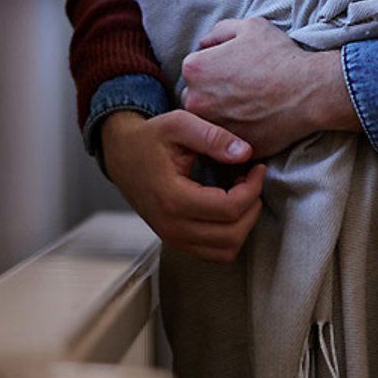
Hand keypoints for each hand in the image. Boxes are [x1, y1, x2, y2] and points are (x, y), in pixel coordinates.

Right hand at [99, 110, 266, 262]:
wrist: (121, 154)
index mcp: (172, 198)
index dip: (252, 188)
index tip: (257, 168)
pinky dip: (230, 235)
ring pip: (225, 250)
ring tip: (241, 195)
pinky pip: (213, 253)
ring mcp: (172, 237)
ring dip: (243, 224)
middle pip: (232, 234)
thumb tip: (245, 153)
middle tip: (251, 181)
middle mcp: (171, 225)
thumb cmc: (149, 139)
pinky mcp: (175, 241)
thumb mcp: (178, 124)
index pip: (228, 208)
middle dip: (252, 207)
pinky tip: (228, 207)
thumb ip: (212, 137)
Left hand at [179, 18, 358, 157]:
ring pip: (208, 120)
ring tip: (248, 107)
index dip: (214, 67)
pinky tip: (254, 122)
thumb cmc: (279, 57)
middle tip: (242, 90)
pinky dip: (236, 132)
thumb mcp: (250, 27)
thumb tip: (205, 42)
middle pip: (196, 96)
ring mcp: (211, 126)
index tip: (234, 70)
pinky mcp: (228, 146)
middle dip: (212, 93)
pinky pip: (226, 139)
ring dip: (221, 114)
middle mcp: (195, 100)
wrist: (309, 91)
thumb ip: (220, 31)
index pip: (194, 69)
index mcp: (195, 69)